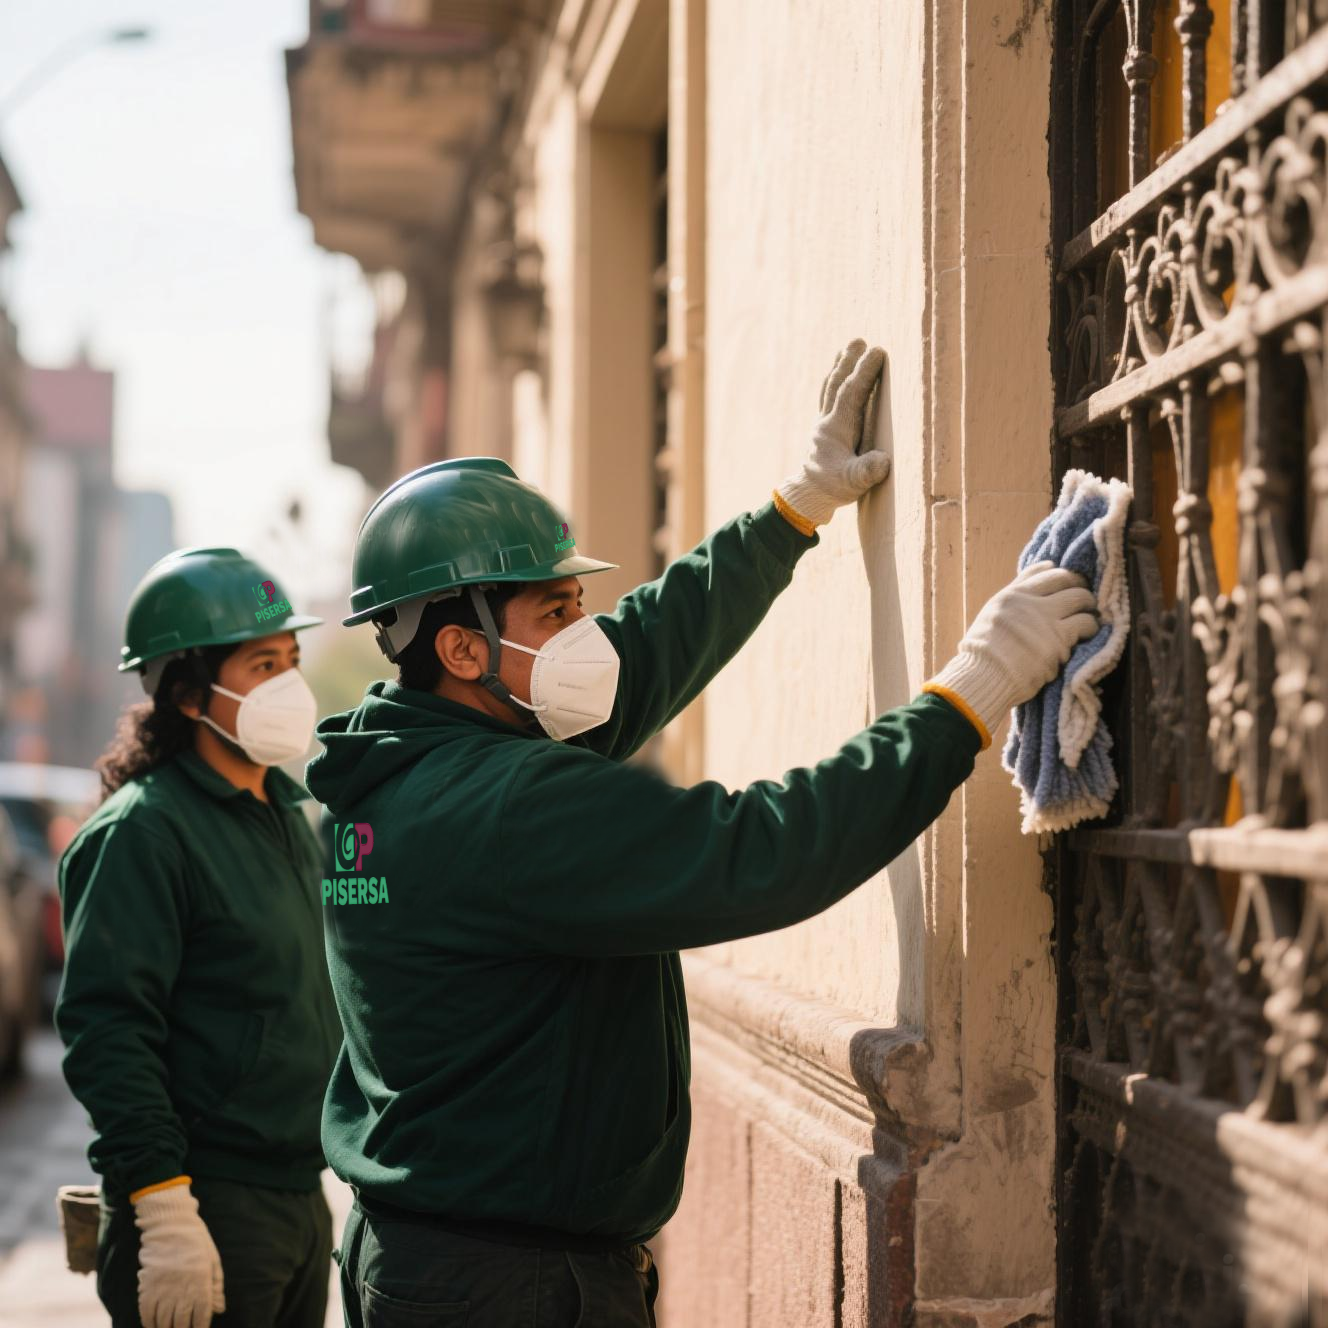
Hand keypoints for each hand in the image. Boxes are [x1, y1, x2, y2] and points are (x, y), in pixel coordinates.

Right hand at [132, 1184, 225, 1327]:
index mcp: (201, 1283)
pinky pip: (146, 1314)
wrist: (171, 1225)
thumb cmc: (196, 1242)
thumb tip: (220, 1309)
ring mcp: (163, 1290)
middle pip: (181, 1324)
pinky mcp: (147, 1287)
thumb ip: (216, 1286)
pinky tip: (153, 1325)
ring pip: (163, 1322)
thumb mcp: (213, 1260)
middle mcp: (182, 1290)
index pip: (201, 1317)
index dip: (200, 1327)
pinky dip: (149, 1323)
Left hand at [775, 339, 890, 528]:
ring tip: (847, 349)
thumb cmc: (834, 488)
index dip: (864, 372)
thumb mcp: (853, 483)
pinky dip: (835, 382)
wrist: (809, 496)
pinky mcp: (824, 429)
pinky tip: (839, 376)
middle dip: (849, 362)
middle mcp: (827, 421)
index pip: (851, 393)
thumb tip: (883, 461)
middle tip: (858, 341)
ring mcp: (823, 423)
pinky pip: (829, 398)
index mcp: (836, 429)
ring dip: (840, 367)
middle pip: (837, 384)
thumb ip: (866, 471)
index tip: (877, 351)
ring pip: (830, 389)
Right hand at [926, 561, 1098, 743]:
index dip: (1063, 574)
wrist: (984, 678)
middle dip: (1080, 587)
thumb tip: (1031, 587)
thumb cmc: (984, 653)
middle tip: (1085, 601)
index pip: (1045, 571)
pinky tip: (1087, 634)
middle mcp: (1029, 603)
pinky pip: (1086, 624)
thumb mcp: (991, 616)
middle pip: (1067, 580)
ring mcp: (1045, 620)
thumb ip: (1012, 600)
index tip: (1070, 583)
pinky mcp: (1059, 641)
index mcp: (1011, 595)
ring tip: (1088, 618)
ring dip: (1089, 607)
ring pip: (1081, 599)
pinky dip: (1091, 627)